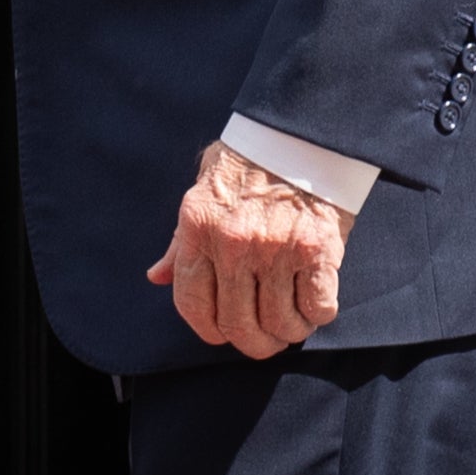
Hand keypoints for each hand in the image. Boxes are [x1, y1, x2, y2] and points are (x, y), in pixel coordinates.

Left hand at [145, 140, 356, 358]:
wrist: (299, 131)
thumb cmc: (248, 161)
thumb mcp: (202, 191)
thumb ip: (181, 242)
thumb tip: (157, 277)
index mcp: (198, 228)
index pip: (192, 304)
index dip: (209, 330)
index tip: (224, 331)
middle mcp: (233, 243)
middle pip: (238, 326)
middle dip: (254, 343)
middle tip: (266, 336)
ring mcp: (276, 248)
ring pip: (280, 324)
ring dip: (288, 330)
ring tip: (292, 316)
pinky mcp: (317, 250)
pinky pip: (317, 308)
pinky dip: (317, 313)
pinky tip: (314, 300)